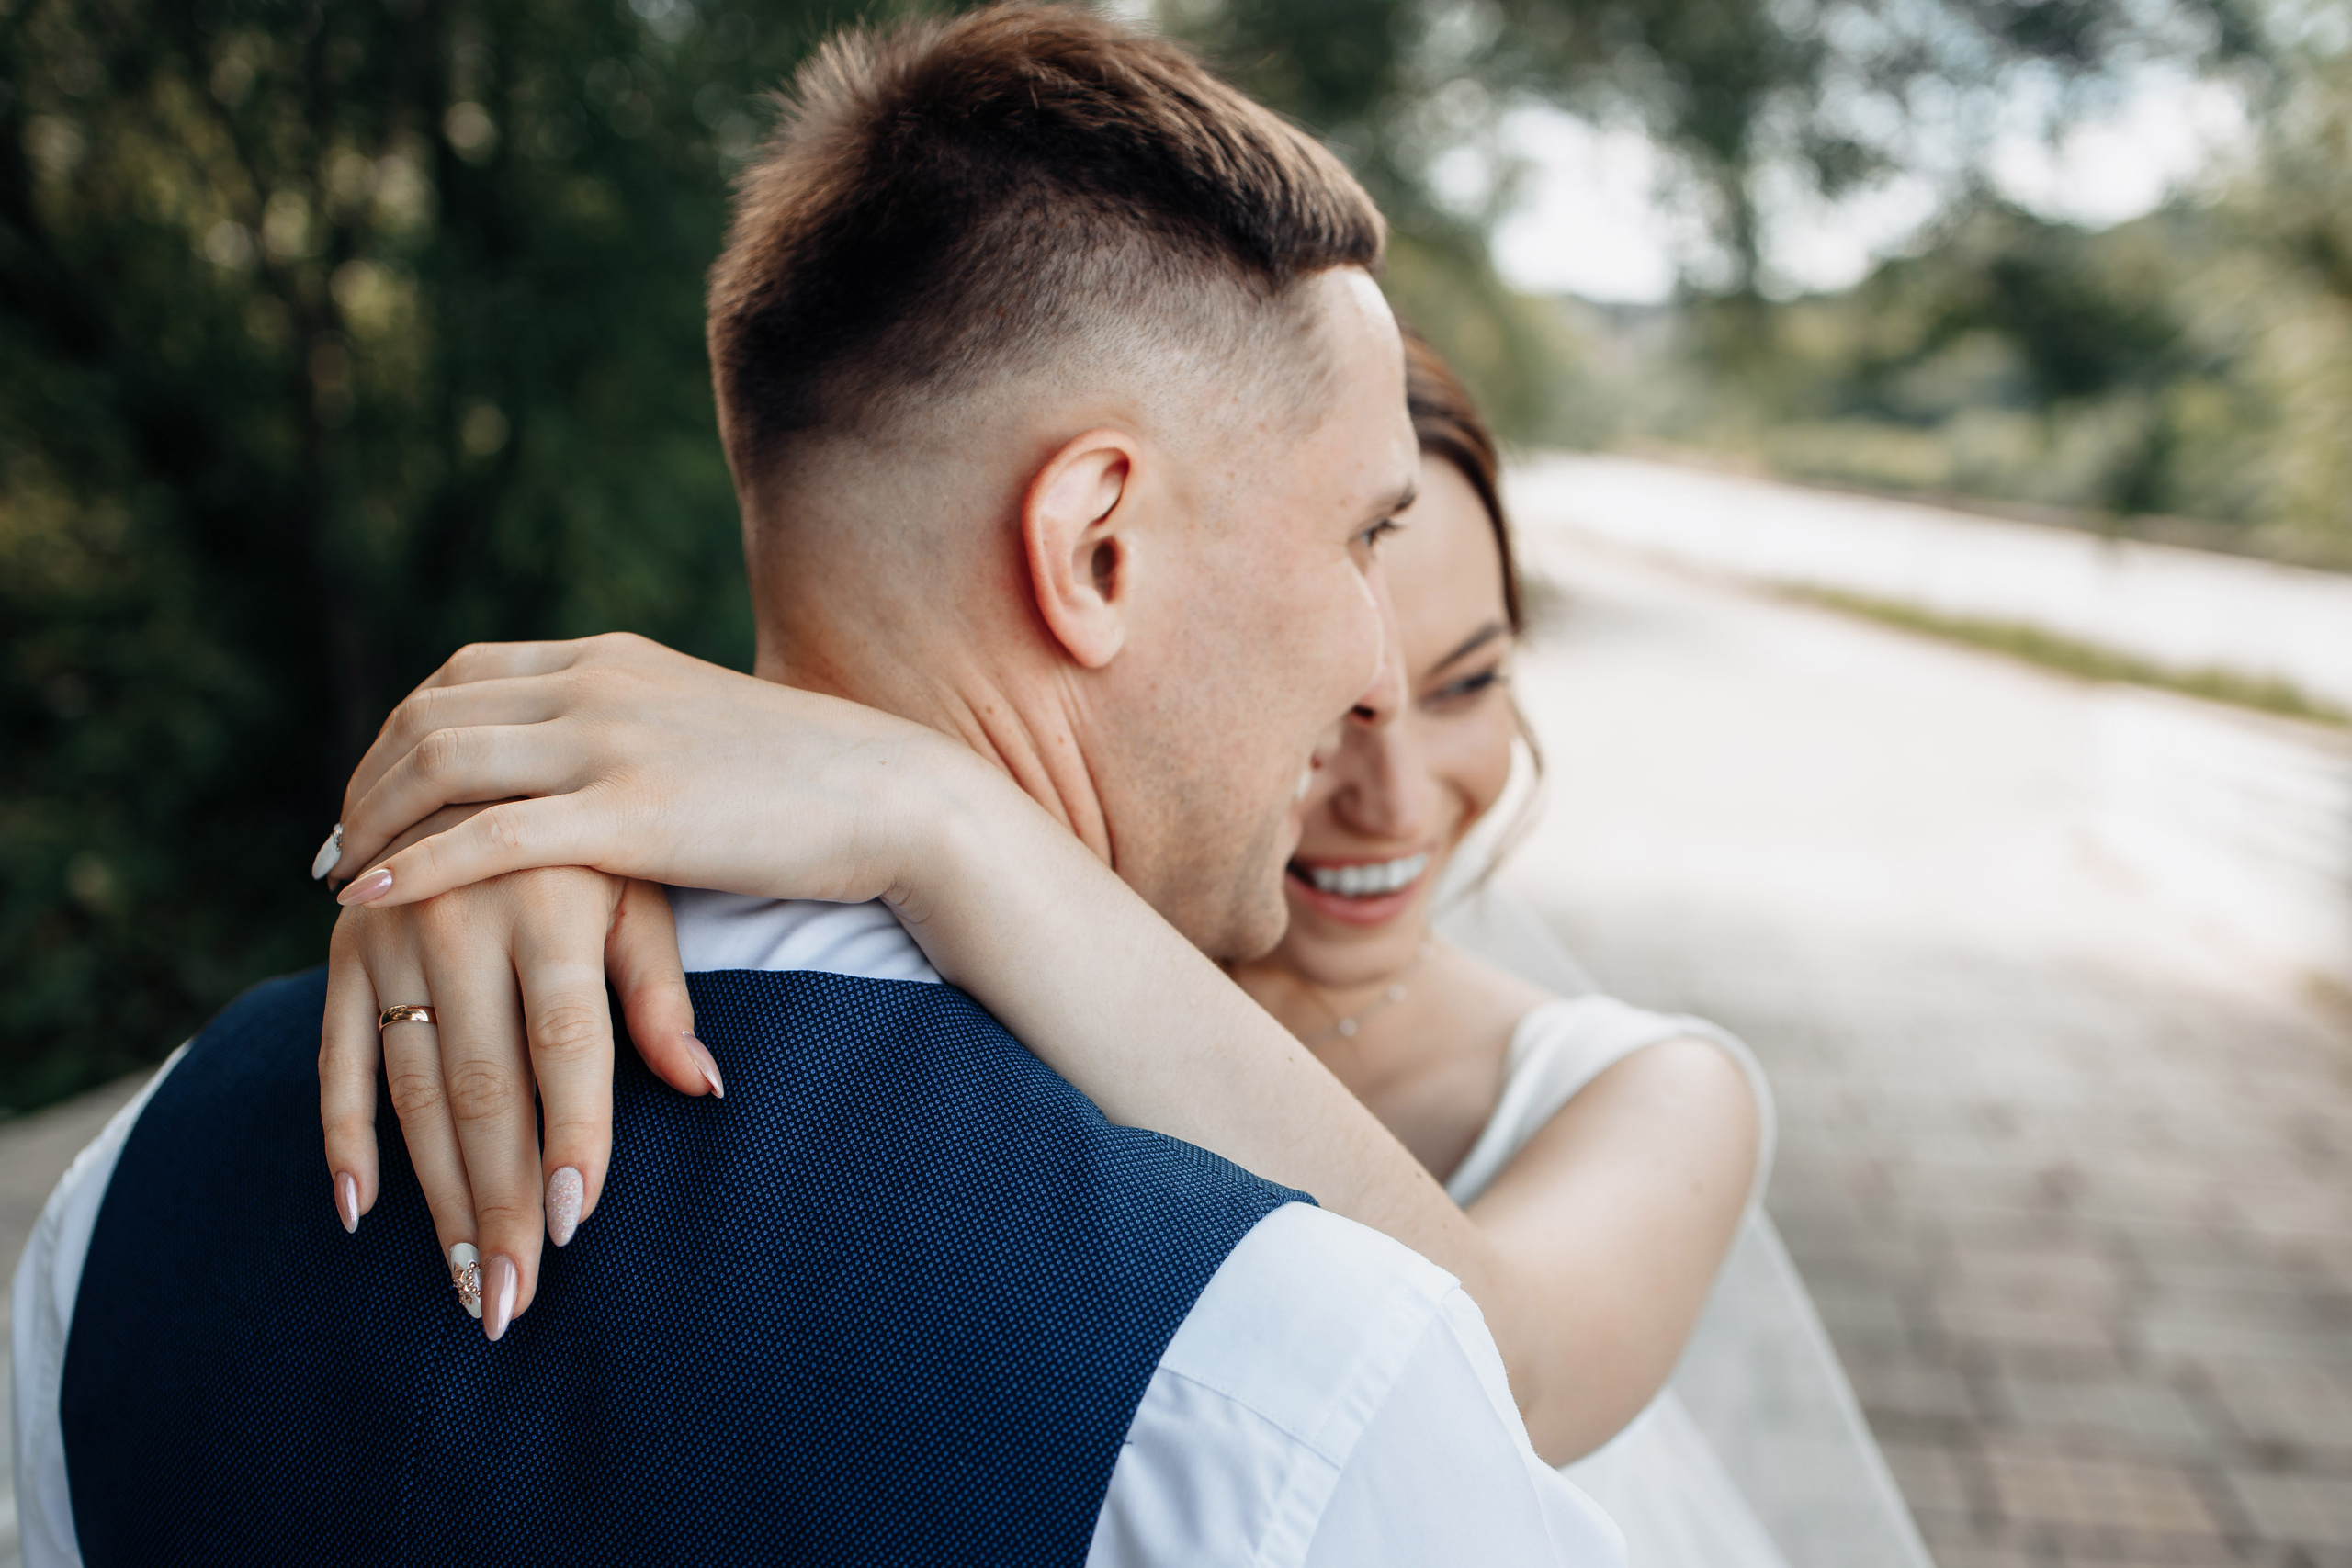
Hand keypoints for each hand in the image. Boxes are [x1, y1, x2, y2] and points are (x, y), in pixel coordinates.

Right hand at [320, 850, 715, 1338]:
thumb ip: (660, 993)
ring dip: (434, 1194)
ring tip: (461, 1281)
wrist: (486, 750)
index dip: (571, 1134)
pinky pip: (334, 1057)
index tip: (572, 1224)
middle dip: (497, 1202)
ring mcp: (391, 935)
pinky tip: (358, 1212)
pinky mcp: (341, 950)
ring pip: (411, 1089)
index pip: (563, 1044)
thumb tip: (706, 1089)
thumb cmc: (598, 842)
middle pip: (482, 1085)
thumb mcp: (642, 891)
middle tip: (510, 1300)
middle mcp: (461, 917)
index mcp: (550, 904)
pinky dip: (341, 1136)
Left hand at [322, 633, 975, 913]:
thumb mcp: (704, 731)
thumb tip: (597, 767)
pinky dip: (414, 864)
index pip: (464, 674)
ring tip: (338, 877)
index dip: (398, 731)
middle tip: (335, 844)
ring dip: (370, 820)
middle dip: (365, 779)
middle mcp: (596, 684)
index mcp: (612, 659)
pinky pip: (487, 835)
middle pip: (432, 713)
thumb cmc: (814, 784)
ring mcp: (610, 743)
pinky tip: (371, 898)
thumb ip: (638, 732)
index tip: (372, 788)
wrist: (896, 797)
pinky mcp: (630, 815)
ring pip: (441, 764)